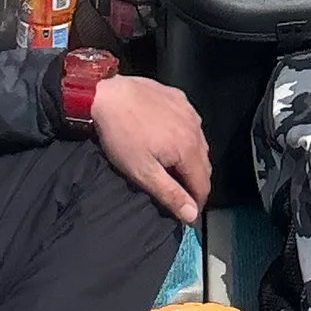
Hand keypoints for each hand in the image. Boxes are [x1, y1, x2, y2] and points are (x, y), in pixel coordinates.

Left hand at [89, 75, 210, 223]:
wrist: (106, 95)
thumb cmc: (121, 134)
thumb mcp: (142, 172)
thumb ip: (170, 193)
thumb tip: (192, 214)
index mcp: (189, 149)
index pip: (203, 184)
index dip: (196, 203)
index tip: (186, 213)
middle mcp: (195, 128)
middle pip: (204, 164)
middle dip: (195, 182)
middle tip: (178, 192)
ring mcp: (188, 110)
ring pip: (199, 142)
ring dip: (191, 158)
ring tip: (173, 167)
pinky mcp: (178, 98)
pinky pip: (190, 122)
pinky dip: (185, 135)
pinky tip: (169, 138)